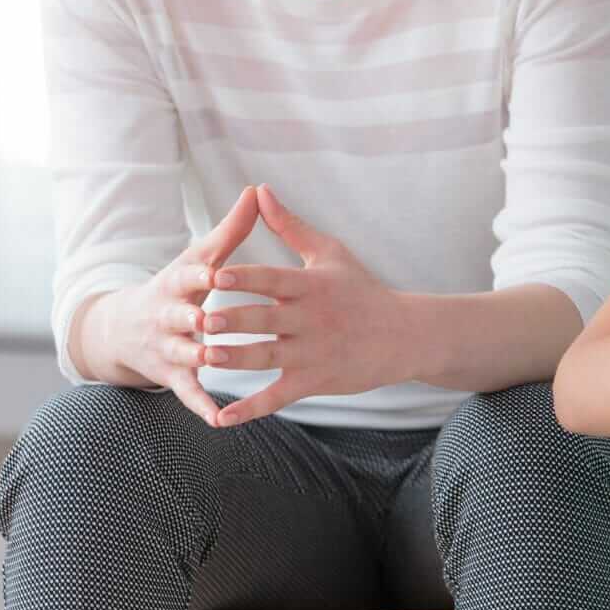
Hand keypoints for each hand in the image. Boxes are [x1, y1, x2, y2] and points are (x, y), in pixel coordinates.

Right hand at [90, 186, 260, 426]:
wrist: (124, 328)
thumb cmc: (178, 286)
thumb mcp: (198, 257)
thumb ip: (231, 229)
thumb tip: (258, 189)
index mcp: (177, 283)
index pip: (188, 276)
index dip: (200, 275)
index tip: (216, 272)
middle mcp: (167, 316)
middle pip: (179, 316)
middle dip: (191, 318)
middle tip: (210, 320)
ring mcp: (168, 348)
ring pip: (182, 353)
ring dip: (197, 356)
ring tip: (215, 359)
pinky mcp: (173, 376)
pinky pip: (188, 393)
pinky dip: (201, 405)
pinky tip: (219, 419)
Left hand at [205, 184, 407, 427]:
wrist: (404, 335)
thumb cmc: (363, 290)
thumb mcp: (330, 253)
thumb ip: (290, 225)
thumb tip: (259, 191)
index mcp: (311, 286)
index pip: (274, 279)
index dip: (246, 278)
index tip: (217, 275)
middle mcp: (311, 319)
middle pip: (267, 319)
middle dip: (236, 320)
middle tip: (204, 319)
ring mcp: (312, 353)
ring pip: (269, 357)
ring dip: (237, 359)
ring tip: (206, 358)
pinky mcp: (314, 381)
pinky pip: (278, 397)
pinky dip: (250, 409)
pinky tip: (222, 418)